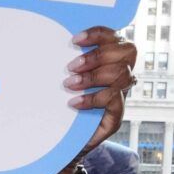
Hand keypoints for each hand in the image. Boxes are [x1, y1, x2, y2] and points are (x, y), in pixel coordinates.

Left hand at [62, 26, 136, 157]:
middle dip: (98, 56)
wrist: (59, 140)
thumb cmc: (59, 104)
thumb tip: (44, 38)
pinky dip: (92, 99)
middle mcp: (120, 76)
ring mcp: (120, 96)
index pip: (116, 37)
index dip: (99, 34)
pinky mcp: (115, 117)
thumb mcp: (60, 78)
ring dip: (93, 77)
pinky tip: (74, 102)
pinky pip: (114, 101)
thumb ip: (63, 60)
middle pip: (128, 51)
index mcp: (110, 60)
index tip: (74, 40)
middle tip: (71, 67)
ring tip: (69, 85)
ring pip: (122, 75)